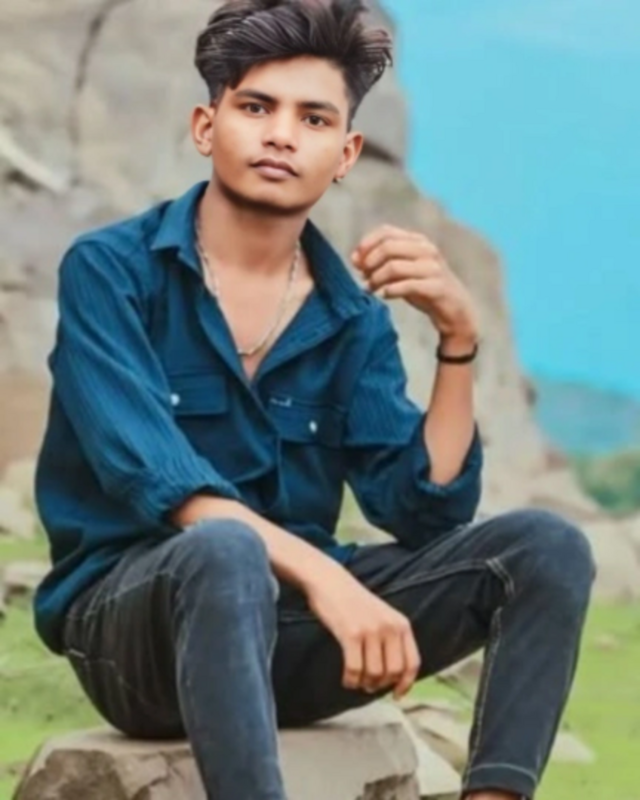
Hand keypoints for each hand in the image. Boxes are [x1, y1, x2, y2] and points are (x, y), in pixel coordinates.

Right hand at [306, 566, 420, 698]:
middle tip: (369, 685)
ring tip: (357, 681)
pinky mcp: (351, 634)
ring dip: (364, 684)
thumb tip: (395, 676)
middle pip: (393, 672)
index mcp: (401, 623)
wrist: (329, 581)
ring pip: (374, 674)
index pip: (412, 663)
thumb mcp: (382, 615)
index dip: (406, 684)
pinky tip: (346, 679)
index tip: (396, 695)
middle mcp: (390, 627)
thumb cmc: (353, 602)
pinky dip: (351, 680)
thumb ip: (392, 638)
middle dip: (381, 685)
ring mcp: (371, 630)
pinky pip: (355, 669)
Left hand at [352, 224, 479, 343]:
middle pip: (388, 247)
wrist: (455, 310)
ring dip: (376, 279)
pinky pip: (406, 285)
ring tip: (371, 289)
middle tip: (363, 277)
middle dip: (370, 262)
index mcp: (417, 241)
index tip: (356, 261)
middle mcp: (426, 250)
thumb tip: (355, 259)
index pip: (386, 232)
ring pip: (394, 266)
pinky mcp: (436, 287)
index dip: (366, 244)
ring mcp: (433, 268)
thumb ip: (381, 263)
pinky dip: (390, 291)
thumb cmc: (424, 289)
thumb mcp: (402, 272)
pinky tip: (384, 296)